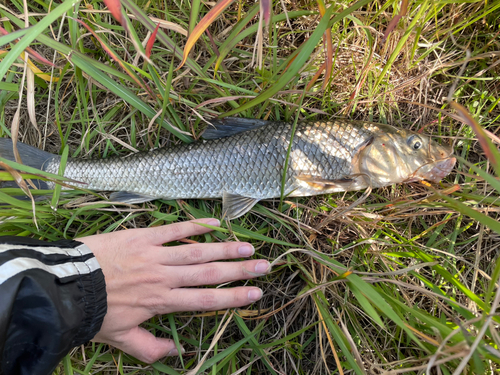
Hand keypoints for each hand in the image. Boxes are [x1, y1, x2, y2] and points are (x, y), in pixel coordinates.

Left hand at [78, 218, 268, 362]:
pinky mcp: (143, 237)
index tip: (257, 293)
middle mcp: (166, 277)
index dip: (234, 297)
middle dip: (240, 270)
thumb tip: (178, 354)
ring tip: (248, 246)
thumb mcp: (122, 340)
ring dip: (224, 248)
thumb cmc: (95, 314)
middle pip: (210, 273)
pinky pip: (173, 229)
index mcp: (163, 301)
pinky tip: (214, 223)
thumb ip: (151, 349)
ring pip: (197, 250)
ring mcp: (156, 255)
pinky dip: (195, 226)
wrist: (67, 286)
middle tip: (265, 266)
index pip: (207, 300)